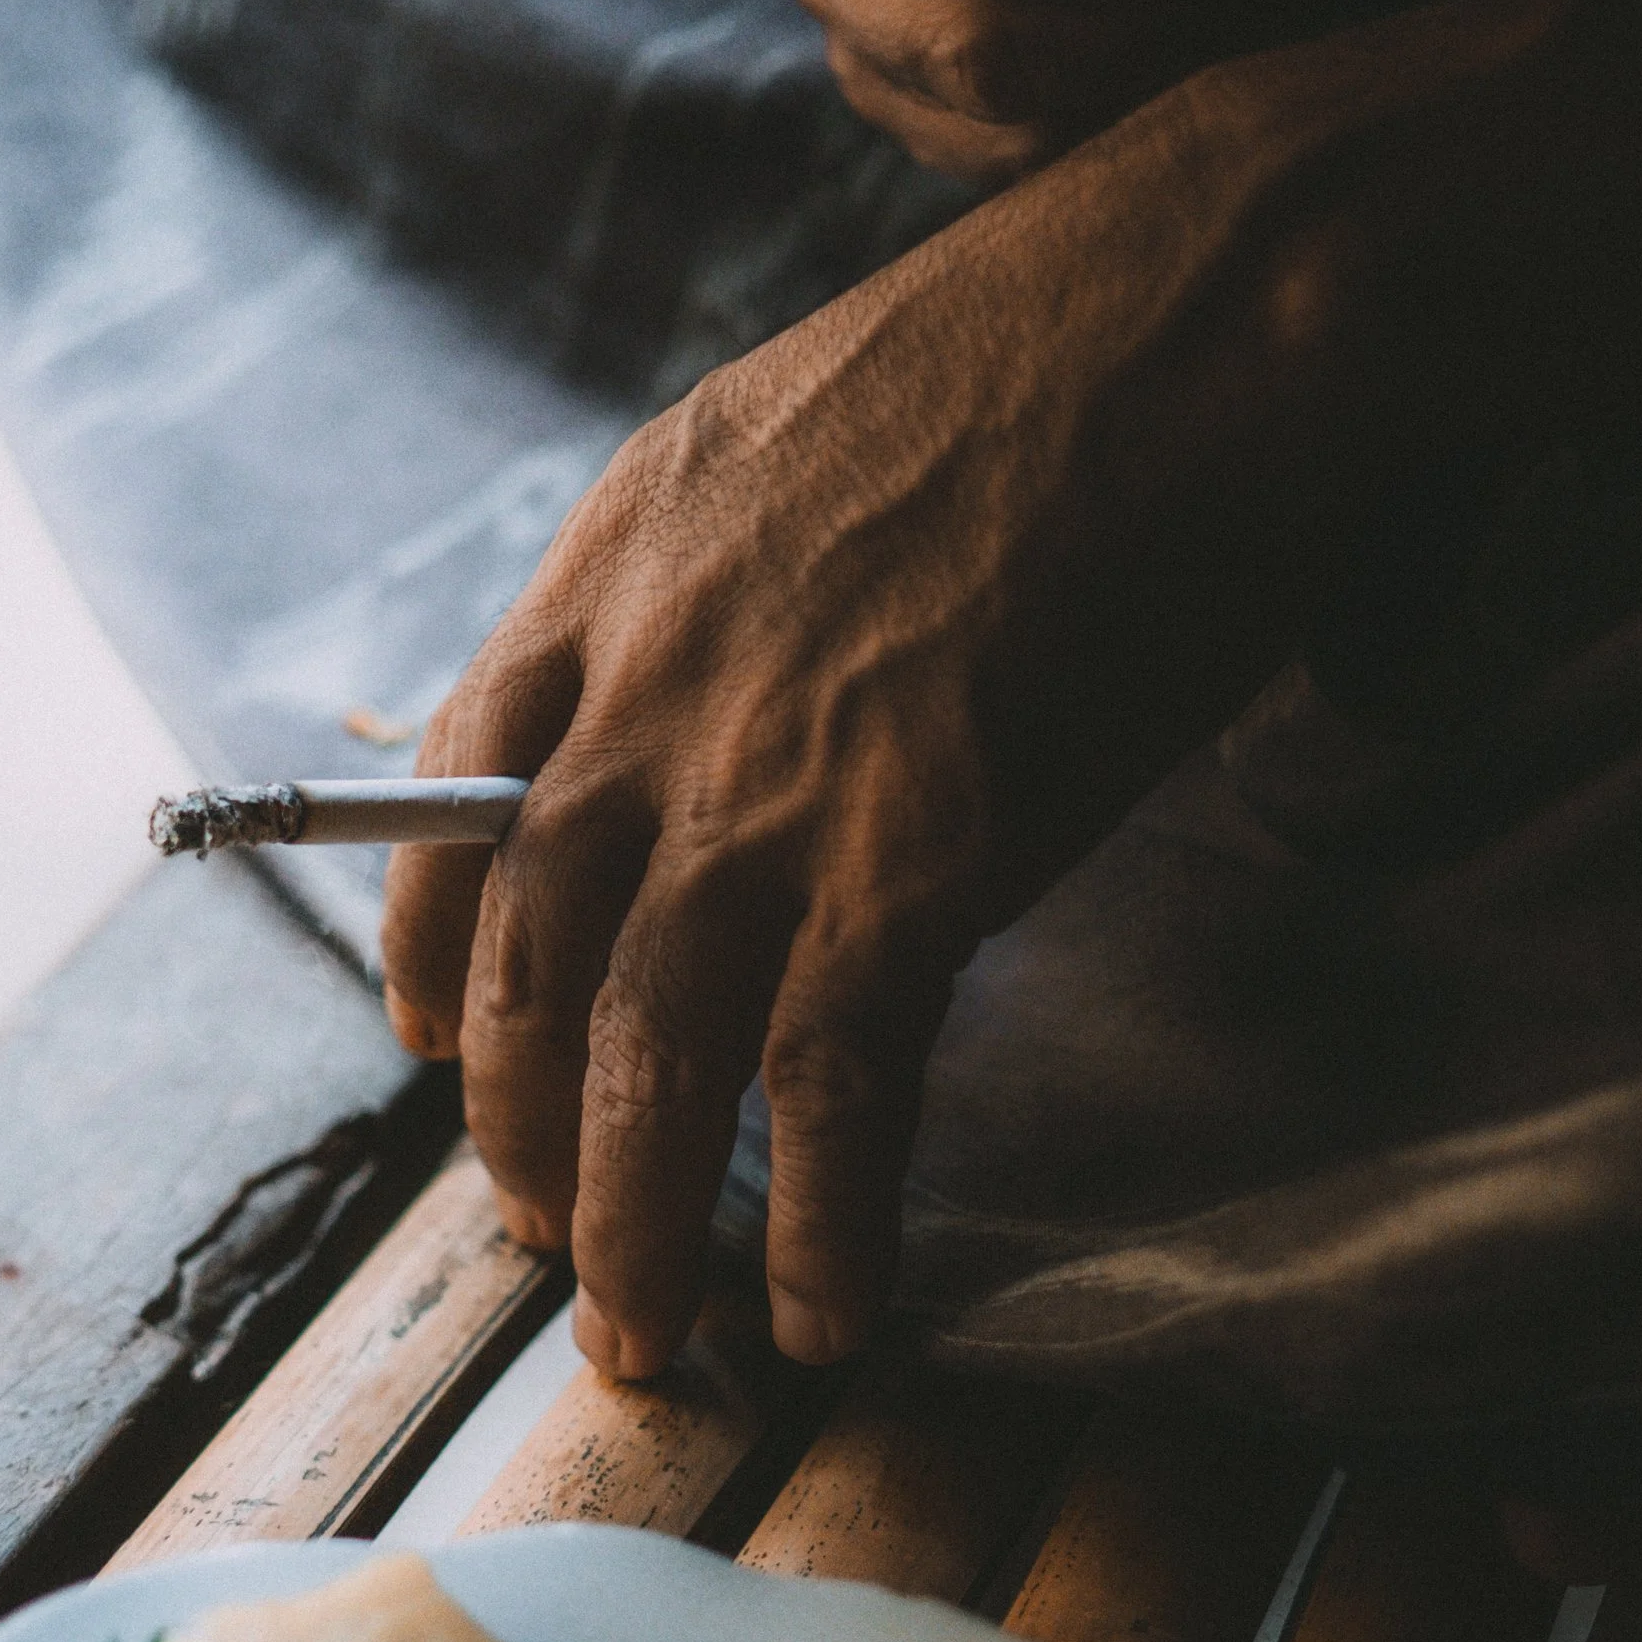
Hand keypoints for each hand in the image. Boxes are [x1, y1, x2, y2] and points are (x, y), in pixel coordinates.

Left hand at [381, 45, 1441, 1381]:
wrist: (1215, 298)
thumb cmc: (1054, 340)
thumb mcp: (800, 423)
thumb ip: (720, 570)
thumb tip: (718, 681)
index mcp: (609, 566)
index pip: (450, 803)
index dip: (426, 952)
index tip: (430, 1044)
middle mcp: (652, 687)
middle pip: (523, 964)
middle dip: (516, 1131)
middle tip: (544, 1239)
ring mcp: (776, 778)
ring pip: (644, 1059)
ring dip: (633, 1227)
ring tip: (643, 1343)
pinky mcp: (922, 853)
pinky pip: (833, 1087)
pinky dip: (825, 1221)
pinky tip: (830, 1310)